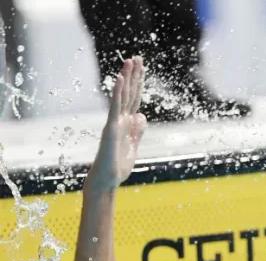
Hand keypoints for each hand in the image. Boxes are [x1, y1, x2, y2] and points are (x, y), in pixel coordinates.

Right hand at [85, 57, 146, 193]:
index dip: (138, 84)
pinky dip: (117, 93)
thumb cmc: (117, 167)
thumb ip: (137, 132)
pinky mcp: (111, 128)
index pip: (134, 99)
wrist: (107, 181)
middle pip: (128, 94)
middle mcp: (120, 120)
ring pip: (122, 96)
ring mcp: (115, 123)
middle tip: (136, 57)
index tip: (141, 69)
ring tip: (129, 61)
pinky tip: (120, 79)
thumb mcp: (133, 147)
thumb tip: (142, 116)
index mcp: (127, 124)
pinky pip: (115, 107)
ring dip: (126, 78)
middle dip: (133, 76)